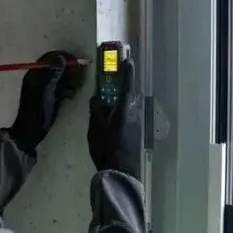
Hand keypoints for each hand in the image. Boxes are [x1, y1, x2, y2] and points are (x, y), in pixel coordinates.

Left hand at [8, 50, 79, 153]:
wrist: (30, 131)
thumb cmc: (37, 110)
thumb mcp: (46, 90)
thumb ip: (53, 73)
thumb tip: (61, 57)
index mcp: (35, 74)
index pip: (51, 58)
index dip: (64, 58)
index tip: (77, 62)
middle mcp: (38, 78)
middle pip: (56, 67)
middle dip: (69, 70)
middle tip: (79, 76)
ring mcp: (43, 87)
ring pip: (59, 77)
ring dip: (69, 79)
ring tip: (76, 87)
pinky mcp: (48, 96)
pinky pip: (59, 87)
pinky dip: (66, 88)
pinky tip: (70, 94)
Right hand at [87, 57, 141, 177]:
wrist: (122, 172)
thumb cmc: (106, 149)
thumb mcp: (95, 129)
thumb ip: (96, 111)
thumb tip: (97, 98)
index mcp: (123, 110)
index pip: (126, 85)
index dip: (127, 72)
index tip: (128, 59)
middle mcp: (134, 113)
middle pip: (130, 94)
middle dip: (124, 83)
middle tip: (117, 75)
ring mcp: (137, 123)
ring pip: (131, 104)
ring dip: (123, 97)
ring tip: (113, 95)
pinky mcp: (137, 132)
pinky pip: (130, 114)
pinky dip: (124, 108)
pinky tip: (115, 115)